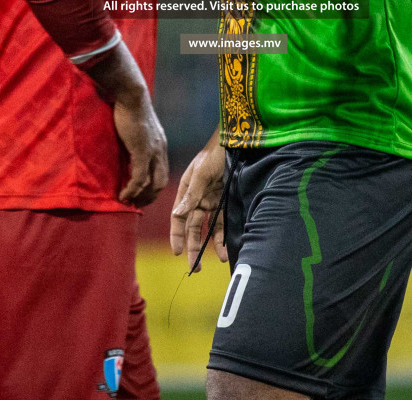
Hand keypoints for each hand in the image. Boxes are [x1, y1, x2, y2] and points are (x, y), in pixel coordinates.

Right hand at [112, 89, 168, 206]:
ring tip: (127, 202)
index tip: (141, 195)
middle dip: (149, 197)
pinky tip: (123, 195)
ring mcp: (153, 152)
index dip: (153, 187)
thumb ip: (138, 141)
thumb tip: (129, 149)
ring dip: (140, 197)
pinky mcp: (142, 151)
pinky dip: (132, 190)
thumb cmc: (131, 108)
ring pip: (152, 184)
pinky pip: (139, 178)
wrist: (131, 96)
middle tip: (135, 203)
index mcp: (160, 146)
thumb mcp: (139, 128)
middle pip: (161, 182)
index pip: (163, 173)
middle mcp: (160, 151)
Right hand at [170, 139, 227, 268]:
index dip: (177, 236)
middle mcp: (197, 199)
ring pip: (209, 228)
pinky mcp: (225, 201)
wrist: (235, 143)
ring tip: (217, 260)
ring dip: (211, 245)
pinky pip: (223, 222)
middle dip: (193, 247)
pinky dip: (224, 235)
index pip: (178, 218)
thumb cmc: (214, 154)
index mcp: (186, 192)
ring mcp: (212, 201)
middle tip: (194, 267)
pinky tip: (226, 248)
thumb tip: (178, 214)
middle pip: (193, 227)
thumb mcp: (201, 174)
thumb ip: (191, 195)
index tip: (177, 252)